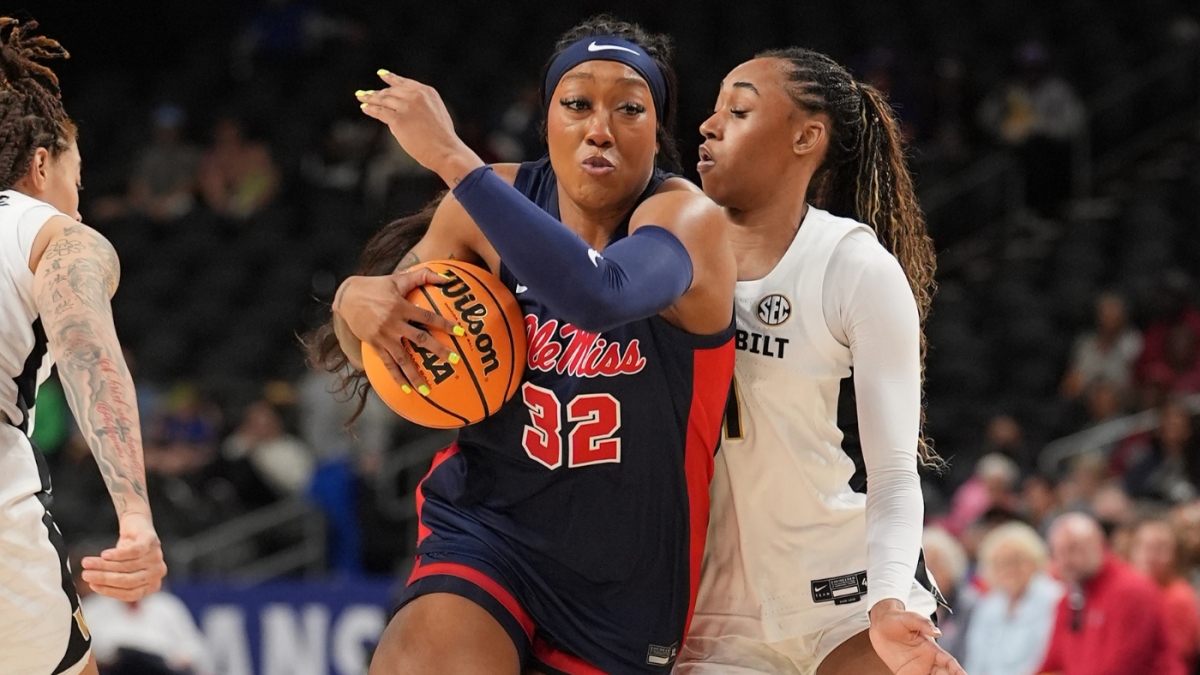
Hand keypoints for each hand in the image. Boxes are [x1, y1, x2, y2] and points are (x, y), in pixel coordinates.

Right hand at [80, 511, 166, 601]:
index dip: (109, 591)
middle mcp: (158, 572)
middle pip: (128, 581)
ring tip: (86, 563)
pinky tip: (103, 555)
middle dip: (104, 578)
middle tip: (85, 575)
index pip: (131, 594)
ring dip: (103, 565)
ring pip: (127, 566)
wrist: (136, 525)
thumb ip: (113, 581)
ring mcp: (157, 556)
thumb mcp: (121, 570)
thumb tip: (93, 585)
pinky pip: (134, 552)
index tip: (92, 586)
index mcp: (152, 584)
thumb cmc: (127, 552)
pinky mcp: (152, 542)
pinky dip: (117, 555)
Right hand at [333, 269, 462, 391]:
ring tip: (427, 389)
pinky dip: (397, 377)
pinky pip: (388, 364)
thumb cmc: (375, 286)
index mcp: (400, 306)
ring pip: (402, 358)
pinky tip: (407, 389)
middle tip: (454, 360)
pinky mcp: (375, 345)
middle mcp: (393, 323)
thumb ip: (422, 276)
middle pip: (419, 339)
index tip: (459, 333)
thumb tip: (447, 278)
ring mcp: (384, 337)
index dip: (443, 324)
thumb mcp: (397, 279)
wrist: (347, 297)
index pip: (427, 317)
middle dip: (438, 350)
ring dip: (415, 374)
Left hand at [357, 70, 483, 185]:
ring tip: (361, 98)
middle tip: (366, 93)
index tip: (381, 74)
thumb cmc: (442, 138)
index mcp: (427, 92)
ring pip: (383, 100)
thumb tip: (396, 110)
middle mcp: (416, 96)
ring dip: (370, 99)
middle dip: (378, 92)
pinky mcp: (398, 120)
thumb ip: (419, 107)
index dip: (391, 78)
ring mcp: (407, 107)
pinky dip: (370, 109)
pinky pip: (380, 112)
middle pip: (391, 91)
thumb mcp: (435, 113)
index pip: (405, 83)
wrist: (445, 150)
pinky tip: (364, 108)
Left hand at [869, 601, 965, 674]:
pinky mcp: (904, 673)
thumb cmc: (896, 619)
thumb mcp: (909, 618)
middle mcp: (927, 661)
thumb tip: (937, 632)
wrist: (879, 625)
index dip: (958, 671)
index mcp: (931, 649)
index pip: (949, 662)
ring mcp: (916, 669)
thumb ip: (923, 624)